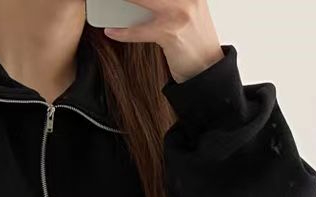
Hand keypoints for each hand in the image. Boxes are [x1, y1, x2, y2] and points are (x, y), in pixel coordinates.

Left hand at [102, 0, 224, 83]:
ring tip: (107, 3)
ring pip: (144, 0)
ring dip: (122, 2)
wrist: (207, 71)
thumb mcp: (187, 17)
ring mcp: (180, 14)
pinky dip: (123, 32)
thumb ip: (169, 6)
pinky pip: (140, 30)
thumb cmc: (194, 46)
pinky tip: (111, 31)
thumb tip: (139, 6)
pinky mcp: (170, 33)